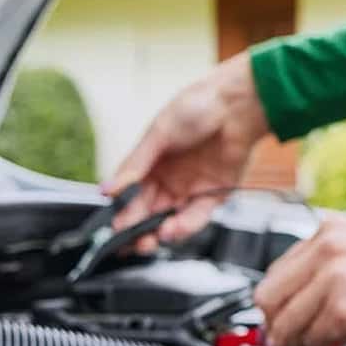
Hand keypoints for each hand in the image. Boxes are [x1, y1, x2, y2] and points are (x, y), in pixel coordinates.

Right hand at [107, 55, 270, 248]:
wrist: (238, 104)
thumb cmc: (198, 106)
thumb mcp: (159, 133)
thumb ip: (135, 165)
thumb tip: (107, 188)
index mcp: (151, 163)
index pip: (131, 195)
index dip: (122, 212)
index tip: (113, 228)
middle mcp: (170, 178)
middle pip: (149, 212)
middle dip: (137, 229)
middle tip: (129, 241)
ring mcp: (191, 188)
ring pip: (170, 219)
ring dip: (159, 232)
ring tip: (151, 238)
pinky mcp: (214, 194)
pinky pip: (197, 216)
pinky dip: (185, 226)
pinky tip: (173, 229)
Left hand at [255, 219, 345, 345]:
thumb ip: (331, 265)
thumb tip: (302, 300)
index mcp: (330, 230)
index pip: (276, 271)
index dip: (278, 303)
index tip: (284, 319)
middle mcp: (328, 248)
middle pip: (270, 298)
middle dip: (278, 326)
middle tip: (292, 341)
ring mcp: (335, 278)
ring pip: (287, 324)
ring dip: (299, 343)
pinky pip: (314, 340)